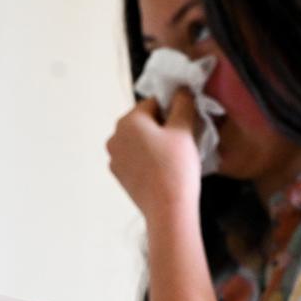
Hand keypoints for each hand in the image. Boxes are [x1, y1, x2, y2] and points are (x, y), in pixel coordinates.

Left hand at [106, 88, 201, 223]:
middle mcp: (114, 136)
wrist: (168, 209)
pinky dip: (148, 159)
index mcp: (127, 120)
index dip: (174, 110)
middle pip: (144, 122)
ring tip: (174, 158)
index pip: (154, 103)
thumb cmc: (176, 166)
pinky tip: (163, 170)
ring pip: (140, 141)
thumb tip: (181, 90)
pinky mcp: (119, 176)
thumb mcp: (184, 129)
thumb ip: (183, 103)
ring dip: (155, 143)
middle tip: (183, 142)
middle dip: (163, 127)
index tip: (187, 124)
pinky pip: (136, 159)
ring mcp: (114, 158)